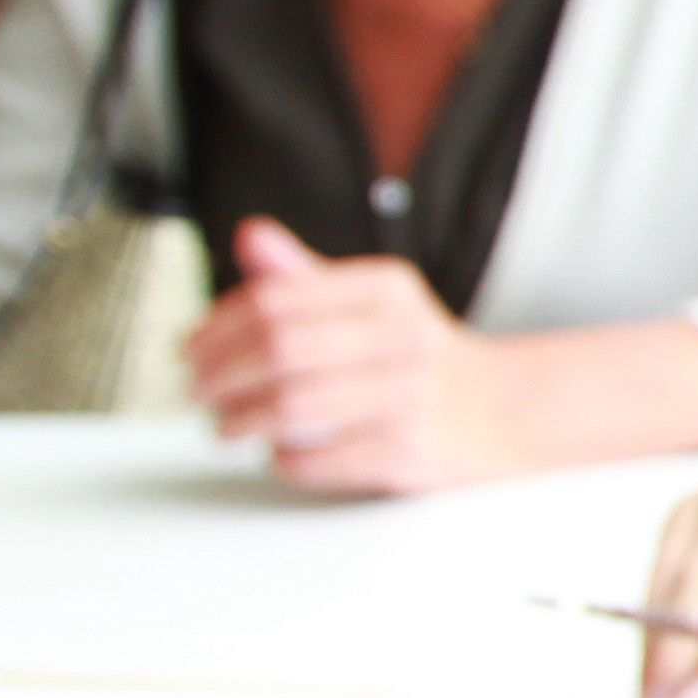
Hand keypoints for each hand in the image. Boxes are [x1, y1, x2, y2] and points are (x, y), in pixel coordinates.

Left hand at [183, 216, 507, 493]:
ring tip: (226, 425)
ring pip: (293, 406)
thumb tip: (249, 238)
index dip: (218, 326)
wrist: (505, 413)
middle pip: (279, 348)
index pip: (277, 298)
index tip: (192, 349)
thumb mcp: (371, 303)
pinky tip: (279, 453)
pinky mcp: (408, 452)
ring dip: (241, 419)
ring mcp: (407, 397)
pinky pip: (320, 459)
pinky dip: (285, 460)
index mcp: (386, 290)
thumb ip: (305, 278)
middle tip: (198, 391)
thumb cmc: (418, 359)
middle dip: (221, 374)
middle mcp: (401, 337)